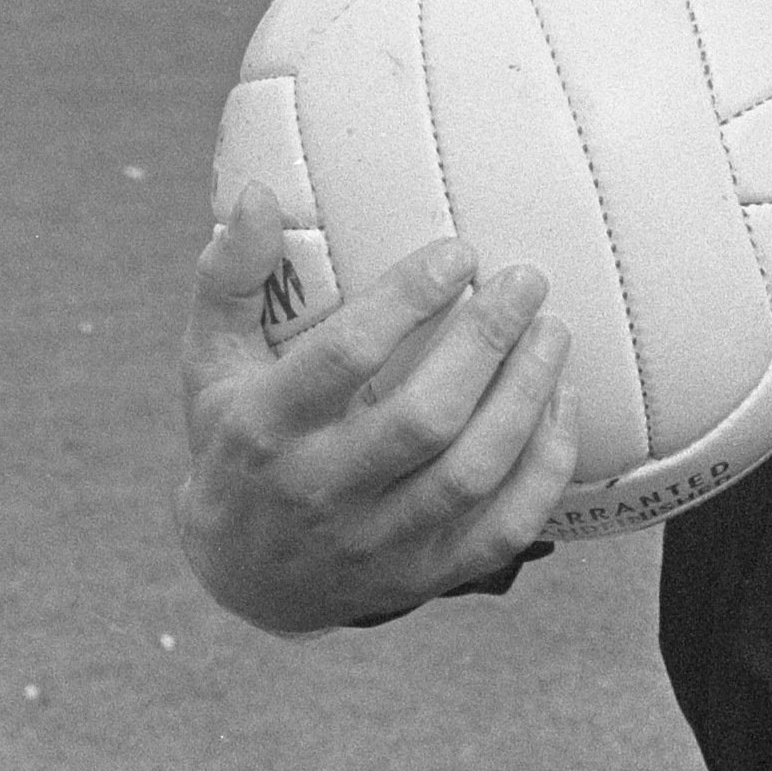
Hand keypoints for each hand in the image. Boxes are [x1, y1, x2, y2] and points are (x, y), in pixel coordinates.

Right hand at [177, 181, 580, 633]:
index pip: (344, 358)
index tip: (459, 253)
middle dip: (486, 342)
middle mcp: (320, 491)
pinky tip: (561, 403)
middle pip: (424, 418)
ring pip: (471, 474)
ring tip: (554, 332)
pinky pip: (505, 528)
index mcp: (264, 428)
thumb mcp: (210, 361)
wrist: (242, 575)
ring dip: (526, 397)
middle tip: (526, 281)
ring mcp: (376, 542)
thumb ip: (230, 276)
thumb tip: (257, 194)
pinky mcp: (424, 573)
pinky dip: (545, 467)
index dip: (408, 301)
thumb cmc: (236, 440)